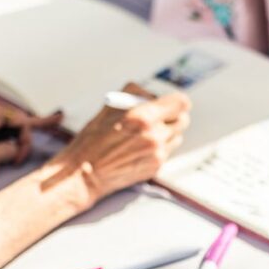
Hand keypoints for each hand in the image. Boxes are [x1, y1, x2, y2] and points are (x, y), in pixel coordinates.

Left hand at [0, 94, 62, 177]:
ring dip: (8, 134)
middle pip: (12, 117)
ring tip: (10, 150)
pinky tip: (1, 140)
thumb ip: (10, 150)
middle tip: (29, 147)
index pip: (19, 119)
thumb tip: (18, 147)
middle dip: (21, 134)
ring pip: (1, 119)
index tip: (39, 138)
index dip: (31, 134)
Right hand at [48, 84, 190, 207]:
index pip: (181, 103)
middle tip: (161, 116)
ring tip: (147, 132)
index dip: (177, 102)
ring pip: (177, 135)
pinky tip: (142, 147)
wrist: (85, 174)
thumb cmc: (93, 139)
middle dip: (173, 115)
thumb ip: (135, 95)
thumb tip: (153, 94)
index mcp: (143, 117)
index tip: (172, 102)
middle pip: (183, 120)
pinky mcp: (156, 166)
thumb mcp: (110, 107)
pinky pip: (168, 150)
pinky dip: (160, 146)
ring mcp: (157, 153)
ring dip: (167, 132)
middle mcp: (154, 136)